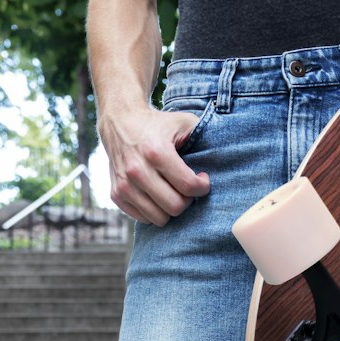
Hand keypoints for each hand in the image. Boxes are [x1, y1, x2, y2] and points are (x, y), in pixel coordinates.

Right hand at [100, 106, 210, 225]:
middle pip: (175, 207)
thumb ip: (203, 137)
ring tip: (173, 192)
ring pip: (159, 218)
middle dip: (188, 201)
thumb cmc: (157, 124)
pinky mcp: (116, 194)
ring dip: (171, 209)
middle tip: (187, 189)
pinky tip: (157, 195)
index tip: (203, 180)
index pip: (188, 186)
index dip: (202, 187)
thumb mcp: (184, 122)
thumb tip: (222, 158)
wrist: (120, 122)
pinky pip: (143, 219)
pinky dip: (154, 211)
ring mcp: (124, 185)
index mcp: (156, 152)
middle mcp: (137, 171)